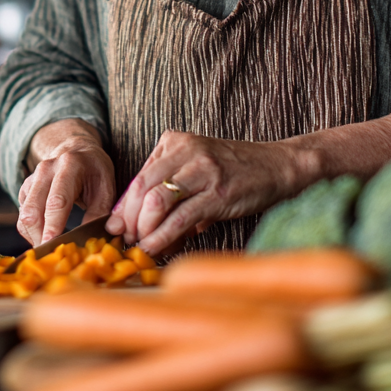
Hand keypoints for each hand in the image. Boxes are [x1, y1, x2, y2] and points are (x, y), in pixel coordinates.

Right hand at [17, 119, 115, 245]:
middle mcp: (46, 169)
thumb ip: (99, 213)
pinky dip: (33, 233)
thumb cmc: (95, 173)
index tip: (53, 247)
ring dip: (36, 238)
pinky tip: (48, 237)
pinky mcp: (25, 189)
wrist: (77, 152)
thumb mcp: (107, 188)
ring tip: (53, 250)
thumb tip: (91, 241)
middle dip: (41, 237)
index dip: (53, 226)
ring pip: (25, 217)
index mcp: (70, 165)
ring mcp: (32, 178)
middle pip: (34, 211)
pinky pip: (23, 218)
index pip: (57, 200)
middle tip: (54, 258)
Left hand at [104, 131, 300, 256]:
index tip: (115, 228)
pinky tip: (156, 249)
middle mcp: (185, 150)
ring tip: (142, 246)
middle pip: (141, 188)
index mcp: (174, 141)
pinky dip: (163, 237)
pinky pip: (181, 218)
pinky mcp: (217, 191)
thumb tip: (137, 227)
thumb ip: (167, 191)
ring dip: (144, 230)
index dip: (122, 206)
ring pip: (157, 202)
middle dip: (129, 220)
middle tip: (126, 241)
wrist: (275, 166)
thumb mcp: (194, 170)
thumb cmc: (232, 170)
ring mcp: (202, 169)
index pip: (138, 177)